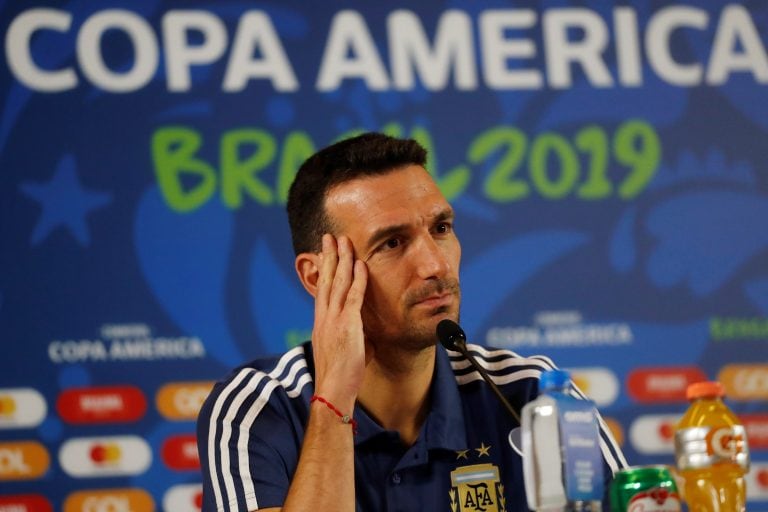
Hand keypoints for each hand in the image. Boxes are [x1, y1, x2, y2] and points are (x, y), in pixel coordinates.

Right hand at [311, 234, 368, 410]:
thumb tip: (366, 333)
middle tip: (330, 236)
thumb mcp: (346, 349)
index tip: (325, 253)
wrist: (332, 391)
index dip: (324, 269)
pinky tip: (360, 263)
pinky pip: (353, 296)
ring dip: (341, 259)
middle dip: (329, 256)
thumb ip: (354, 335)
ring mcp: (334, 319)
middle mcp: (324, 316)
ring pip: (337, 282)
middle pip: (325, 279)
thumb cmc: (341, 376)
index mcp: (321, 322)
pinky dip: (357, 278)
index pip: (322, 289)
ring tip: (343, 240)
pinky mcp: (347, 325)